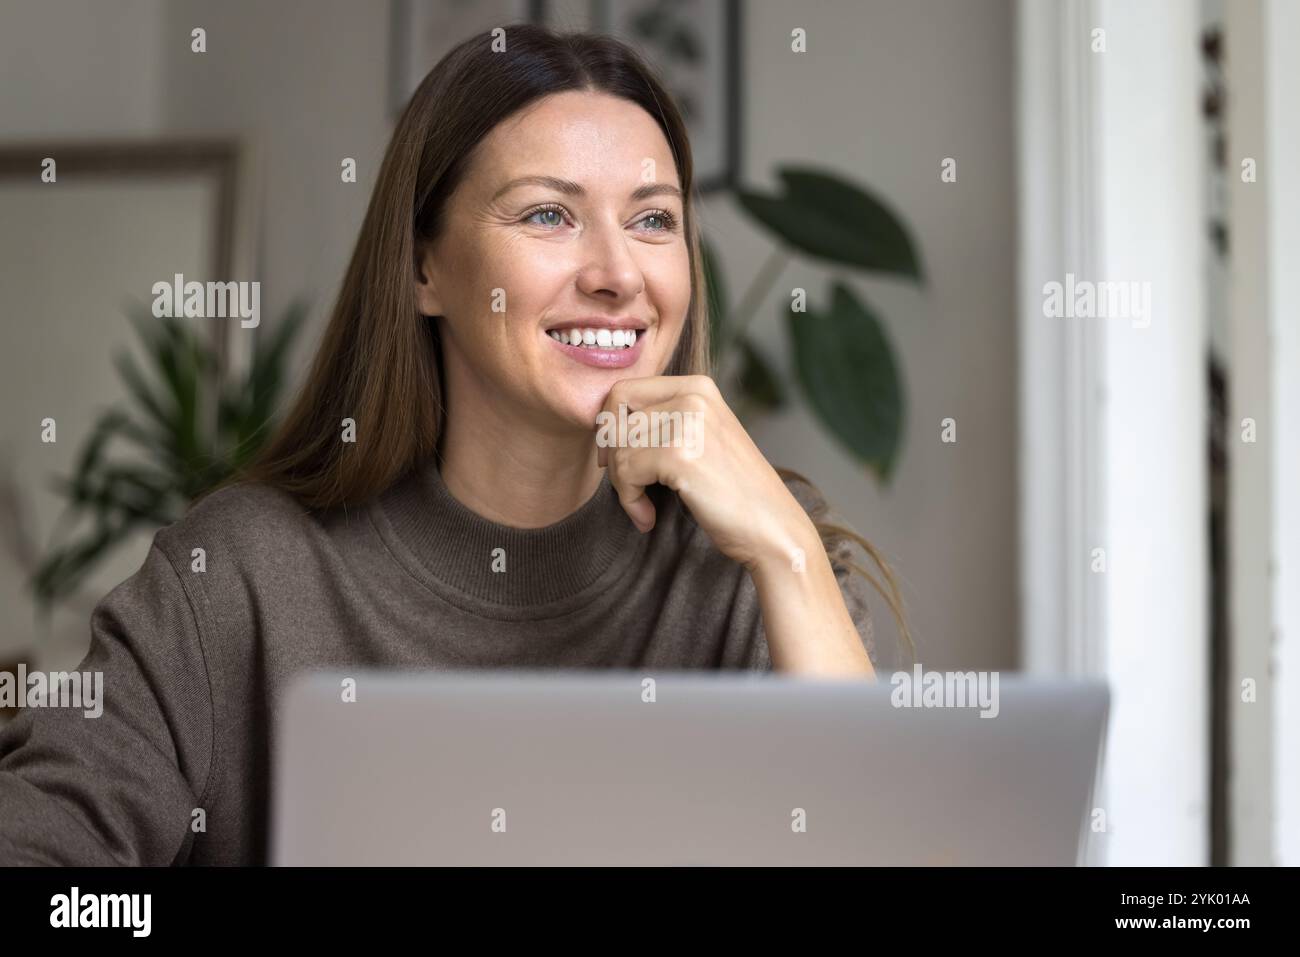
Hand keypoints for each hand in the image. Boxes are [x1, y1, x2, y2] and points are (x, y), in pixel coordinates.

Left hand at [594, 375, 816, 571]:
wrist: (772, 529)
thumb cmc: (733, 492)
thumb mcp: (700, 439)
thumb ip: (662, 421)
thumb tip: (602, 425)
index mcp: (698, 386)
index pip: (622, 392)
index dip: (610, 428)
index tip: (618, 460)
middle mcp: (693, 395)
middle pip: (615, 418)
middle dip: (613, 458)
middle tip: (630, 488)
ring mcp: (687, 422)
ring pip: (618, 447)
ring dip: (622, 485)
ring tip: (643, 507)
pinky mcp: (679, 454)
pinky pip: (626, 473)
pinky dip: (629, 501)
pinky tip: (647, 517)